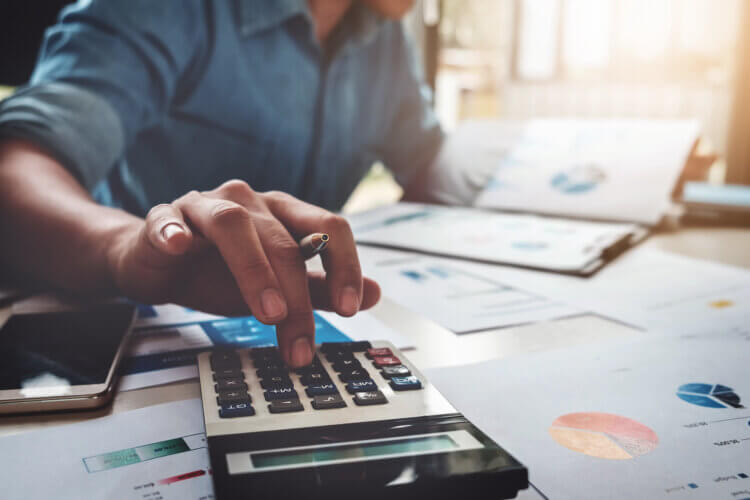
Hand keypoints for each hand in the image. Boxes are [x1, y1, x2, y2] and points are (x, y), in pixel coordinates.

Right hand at [107, 180, 379, 366]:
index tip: (351, 308)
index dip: (345, 265)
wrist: (161, 265)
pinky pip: (168, 219)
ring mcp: (205, 206)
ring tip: (268, 313)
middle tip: (301, 343)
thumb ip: (322, 289)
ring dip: (254, 269)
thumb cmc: (221, 272)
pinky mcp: (164, 218)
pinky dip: (175, 230)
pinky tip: (180, 245)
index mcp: (283, 213)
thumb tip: (375, 294)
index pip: (329, 227)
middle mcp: (249, 202)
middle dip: (297, 297)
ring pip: (234, 224)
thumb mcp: (278, 286)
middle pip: (283, 240)